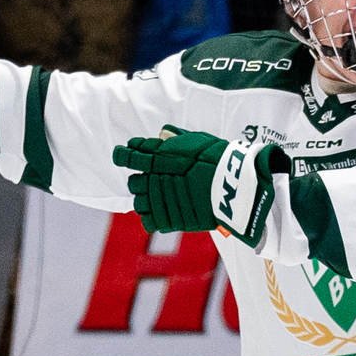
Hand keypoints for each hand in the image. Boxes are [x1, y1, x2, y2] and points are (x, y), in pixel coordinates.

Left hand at [112, 128, 279, 243]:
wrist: (233, 184)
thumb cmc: (218, 159)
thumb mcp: (197, 140)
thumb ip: (175, 138)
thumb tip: (161, 133)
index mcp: (159, 155)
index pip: (128, 156)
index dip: (123, 155)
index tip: (122, 155)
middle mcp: (155, 177)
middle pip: (133, 182)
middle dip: (140, 180)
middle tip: (153, 181)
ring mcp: (160, 199)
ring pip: (138, 203)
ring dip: (145, 200)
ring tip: (159, 198)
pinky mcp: (168, 219)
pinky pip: (149, 221)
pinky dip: (153, 218)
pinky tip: (163, 212)